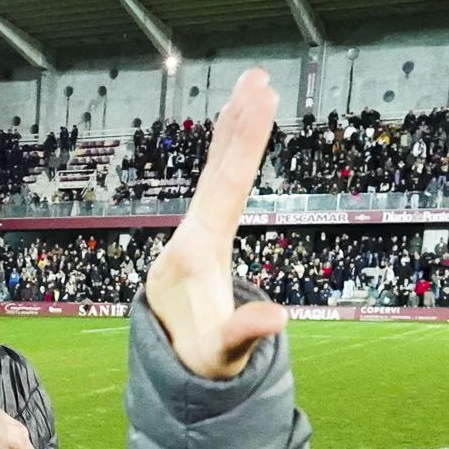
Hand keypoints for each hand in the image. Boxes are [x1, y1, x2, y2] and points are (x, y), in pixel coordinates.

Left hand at [142, 68, 290, 380]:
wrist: (171, 372)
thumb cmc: (201, 363)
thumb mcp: (223, 353)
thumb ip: (245, 333)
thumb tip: (277, 319)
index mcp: (196, 251)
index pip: (228, 186)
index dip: (247, 142)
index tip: (262, 101)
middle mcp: (190, 234)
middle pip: (218, 170)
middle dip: (239, 123)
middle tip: (258, 77)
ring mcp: (192, 233)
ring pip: (214, 173)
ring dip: (231, 130)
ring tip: (250, 87)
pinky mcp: (198, 238)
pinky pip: (215, 188)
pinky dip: (226, 157)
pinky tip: (234, 133)